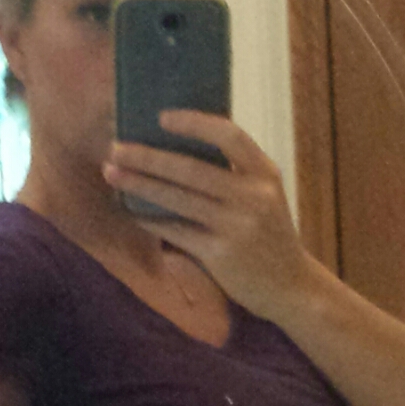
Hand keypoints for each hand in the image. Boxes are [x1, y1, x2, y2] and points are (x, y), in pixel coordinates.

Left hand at [102, 111, 310, 320]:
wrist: (291, 287)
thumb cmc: (268, 238)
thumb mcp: (264, 198)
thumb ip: (235, 175)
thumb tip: (178, 150)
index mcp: (265, 174)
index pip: (229, 136)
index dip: (194, 123)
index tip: (161, 117)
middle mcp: (253, 197)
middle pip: (192, 168)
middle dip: (148, 156)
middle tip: (116, 147)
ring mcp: (236, 227)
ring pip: (178, 199)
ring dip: (140, 185)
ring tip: (113, 173)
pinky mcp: (220, 255)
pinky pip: (177, 231)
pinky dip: (152, 220)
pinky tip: (133, 212)